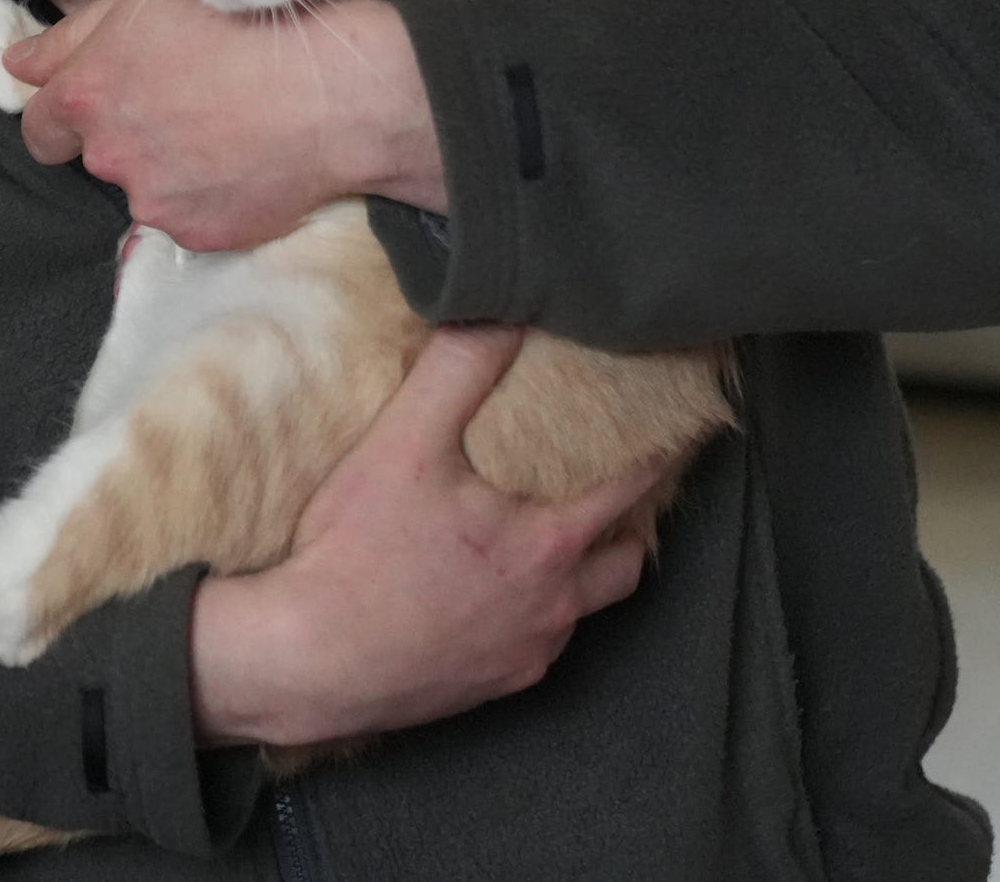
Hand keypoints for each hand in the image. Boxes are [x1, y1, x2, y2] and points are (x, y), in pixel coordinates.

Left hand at [5, 0, 445, 248]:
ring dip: (169, 167)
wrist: (333, 88)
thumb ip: (68, 37)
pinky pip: (189, 218)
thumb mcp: (146, 1)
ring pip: (144, 188)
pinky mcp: (198, 235)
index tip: (99, 103)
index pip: (38, 127)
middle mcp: (108, 154)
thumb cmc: (241, 23)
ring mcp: (153, 201)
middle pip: (96, 156)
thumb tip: (14, 65)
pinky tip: (247, 160)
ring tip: (226, 127)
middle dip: (125, 134)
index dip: (63, 116)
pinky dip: (209, 196)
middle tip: (183, 101)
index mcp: (85, 95)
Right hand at [191, 326, 665, 745]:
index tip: (689, 431)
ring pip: (580, 611)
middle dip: (629, 526)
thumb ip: (456, 371)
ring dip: (580, 575)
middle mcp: (552, 606)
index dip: (662, 454)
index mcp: (547, 544)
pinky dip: (529, 613)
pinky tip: (489, 594)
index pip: (631, 488)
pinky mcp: (489, 687)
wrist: (310, 661)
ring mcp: (523, 654)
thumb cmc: (358, 551)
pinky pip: (533, 645)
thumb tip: (499, 312)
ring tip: (551, 540)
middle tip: (617, 491)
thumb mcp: (403, 443)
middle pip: (623, 564)